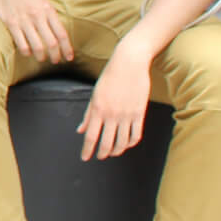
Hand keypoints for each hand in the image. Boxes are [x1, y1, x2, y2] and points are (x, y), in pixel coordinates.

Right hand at [0, 0, 72, 62]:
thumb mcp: (42, 1)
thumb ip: (50, 16)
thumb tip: (59, 34)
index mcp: (48, 10)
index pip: (62, 34)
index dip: (67, 48)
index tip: (69, 57)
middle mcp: (37, 15)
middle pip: (52, 43)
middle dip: (55, 56)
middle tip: (55, 60)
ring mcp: (24, 20)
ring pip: (38, 46)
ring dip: (41, 56)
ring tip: (41, 58)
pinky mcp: (11, 23)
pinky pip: (21, 44)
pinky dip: (26, 52)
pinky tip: (27, 52)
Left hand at [78, 44, 150, 159]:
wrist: (129, 63)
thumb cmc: (109, 76)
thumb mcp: (94, 94)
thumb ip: (88, 114)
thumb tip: (80, 130)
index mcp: (97, 109)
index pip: (91, 136)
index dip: (87, 150)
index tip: (85, 158)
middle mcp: (111, 114)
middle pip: (106, 143)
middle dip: (102, 153)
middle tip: (100, 157)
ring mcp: (126, 115)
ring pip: (122, 142)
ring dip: (116, 150)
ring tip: (112, 152)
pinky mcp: (139, 113)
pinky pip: (136, 135)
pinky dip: (131, 143)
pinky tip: (127, 144)